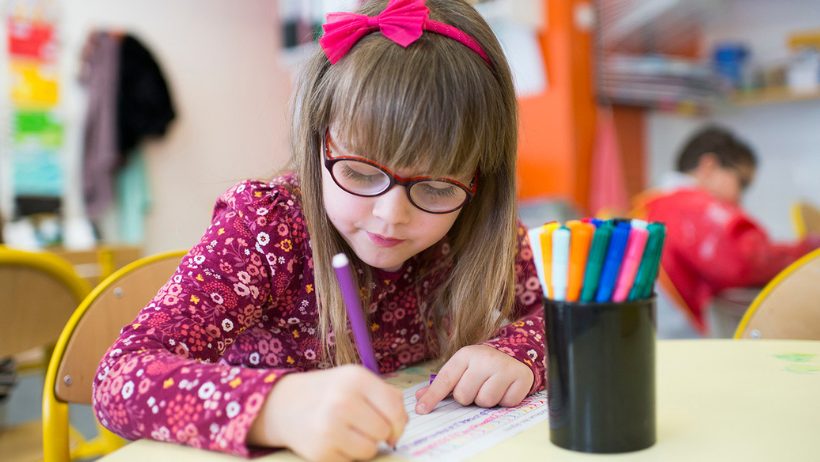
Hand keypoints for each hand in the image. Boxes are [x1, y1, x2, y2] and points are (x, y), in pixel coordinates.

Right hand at [249, 365, 407, 461]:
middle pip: (384, 431)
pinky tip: (333, 441)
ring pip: (370, 450)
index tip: (393, 427)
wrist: (282, 404)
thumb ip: (385, 395)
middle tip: (362, 426)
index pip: (395, 408)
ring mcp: (330, 428)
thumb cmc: (326, 392)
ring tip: (347, 433)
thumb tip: (402, 422)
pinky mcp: (320, 452)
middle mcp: (343, 401)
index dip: (399, 422)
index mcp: (356, 378)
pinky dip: (346, 455)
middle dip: (378, 433)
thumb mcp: (354, 380)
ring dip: (363, 446)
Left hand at [414, 345, 533, 413]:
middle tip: (476, 387)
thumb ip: (442, 384)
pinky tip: (505, 388)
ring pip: (485, 401)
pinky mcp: (520, 378)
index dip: (432, 396)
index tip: (421, 410)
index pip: (445, 379)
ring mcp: (504, 367)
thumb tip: (419, 398)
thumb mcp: (461, 368)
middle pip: (464, 396)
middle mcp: (484, 359)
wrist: (514, 356)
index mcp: (465, 355)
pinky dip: (504, 401)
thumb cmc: (482, 366)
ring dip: (486, 400)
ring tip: (491, 387)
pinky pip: (505, 403)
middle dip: (469, 397)